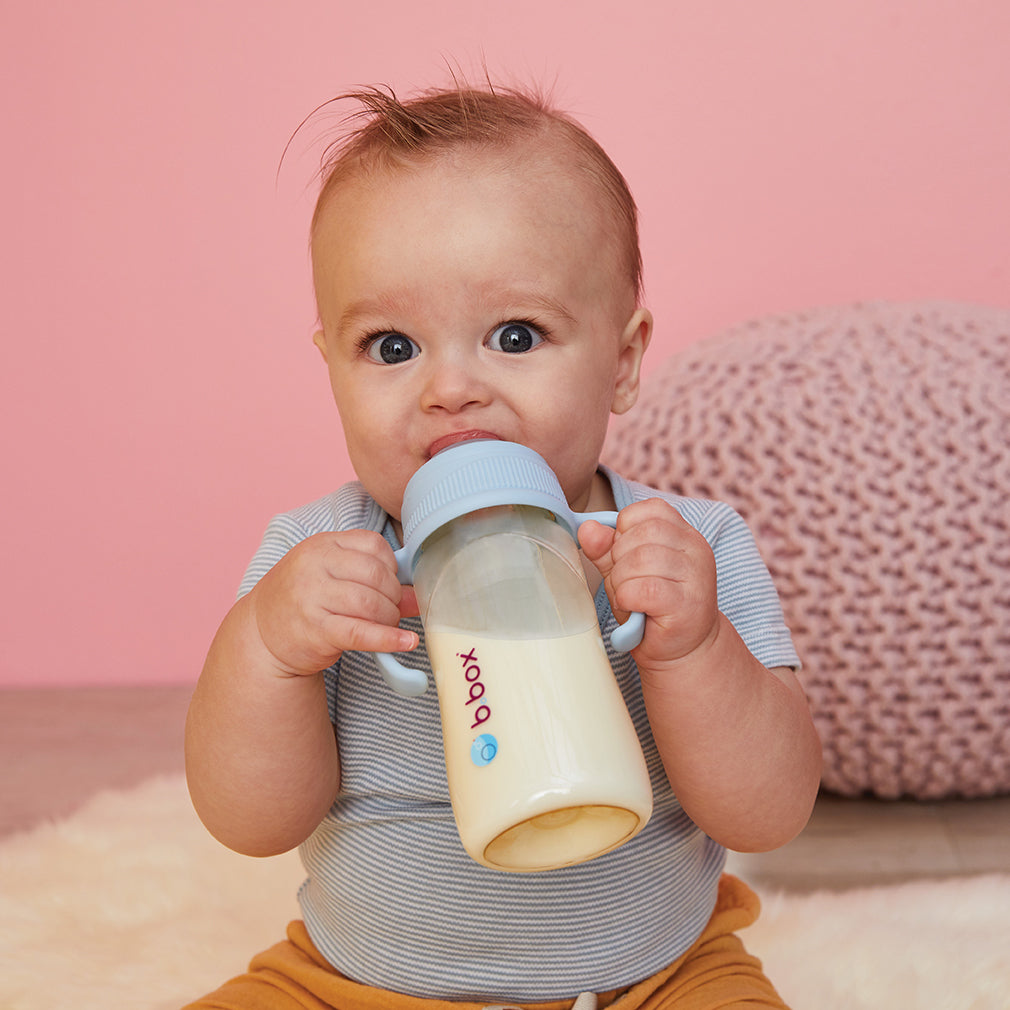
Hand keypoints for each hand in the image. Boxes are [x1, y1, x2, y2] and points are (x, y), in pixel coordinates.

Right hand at [248, 530, 418, 676]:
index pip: (373, 545)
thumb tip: (415, 596)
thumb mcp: (331, 577)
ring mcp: (311, 598)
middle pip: (376, 575)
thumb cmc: (302, 600)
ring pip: (371, 603)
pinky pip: (361, 632)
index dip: (392, 566)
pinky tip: (405, 642)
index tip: (392, 583)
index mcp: (321, 545)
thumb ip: (371, 578)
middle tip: (393, 609)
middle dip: (394, 595)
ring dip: (390, 617)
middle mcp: (313, 566)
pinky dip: (389, 639)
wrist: (261, 634)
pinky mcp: (315, 631)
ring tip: (389, 625)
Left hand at [579, 498, 719, 670]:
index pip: (649, 509)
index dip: (625, 530)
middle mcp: (696, 548)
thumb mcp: (625, 572)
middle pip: (642, 533)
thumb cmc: (652, 608)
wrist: (684, 652)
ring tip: (629, 598)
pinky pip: (644, 588)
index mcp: (684, 533)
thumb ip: (606, 549)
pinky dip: (627, 598)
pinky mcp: (688, 603)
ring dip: (622, 581)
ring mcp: (696, 575)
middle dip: (620, 559)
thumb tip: (587, 528)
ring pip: (641, 560)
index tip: (626, 556)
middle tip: (626, 583)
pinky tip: (633, 608)